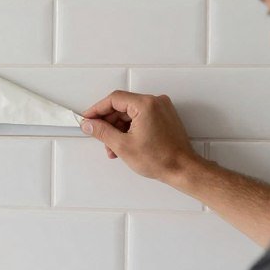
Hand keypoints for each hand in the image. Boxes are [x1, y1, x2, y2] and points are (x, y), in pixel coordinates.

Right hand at [81, 91, 199, 181]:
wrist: (182, 169)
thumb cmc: (161, 159)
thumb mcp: (122, 145)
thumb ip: (102, 132)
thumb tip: (89, 124)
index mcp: (146, 105)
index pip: (114, 99)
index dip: (97, 109)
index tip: (87, 119)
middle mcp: (155, 102)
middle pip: (122, 106)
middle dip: (108, 123)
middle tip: (98, 135)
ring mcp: (161, 109)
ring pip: (130, 114)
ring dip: (118, 129)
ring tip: (112, 147)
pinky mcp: (164, 117)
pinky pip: (140, 118)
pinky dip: (129, 129)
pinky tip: (123, 143)